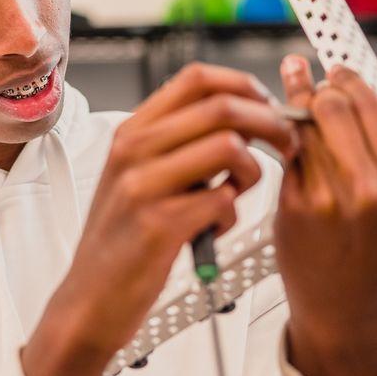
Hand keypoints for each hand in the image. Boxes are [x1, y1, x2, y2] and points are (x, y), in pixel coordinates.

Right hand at [22, 62, 298, 375]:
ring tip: (238, 192)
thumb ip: (178, 142)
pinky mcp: (159, 225)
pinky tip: (216, 227)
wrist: (91, 297)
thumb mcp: (137, 174)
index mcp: (133, 131)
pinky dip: (234, 214)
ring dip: (253, 171)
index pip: (197, 78)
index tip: (267, 106)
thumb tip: (242, 115)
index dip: (244, 85)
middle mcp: (134, 150)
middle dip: (270, 124)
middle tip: (285, 144)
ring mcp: (144, 186)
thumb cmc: (123, 238)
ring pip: (229, 148)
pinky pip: (224, 200)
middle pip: (222, 107)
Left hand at [274, 55, 376, 375]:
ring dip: (297, 98)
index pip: (374, 106)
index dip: (353, 81)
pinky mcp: (293, 205)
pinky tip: (282, 117)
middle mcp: (367, 191)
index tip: (343, 71)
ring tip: (295, 82)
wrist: (349, 305)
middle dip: (324, 86)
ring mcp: (326, 198)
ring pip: (303, 124)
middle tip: (321, 80)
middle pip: (333, 106)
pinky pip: (286, 150)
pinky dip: (282, 129)